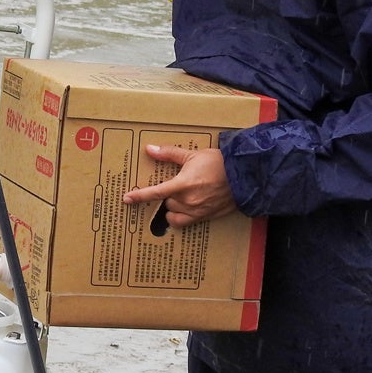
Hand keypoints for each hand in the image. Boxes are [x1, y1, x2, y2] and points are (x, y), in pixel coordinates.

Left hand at [121, 145, 238, 228]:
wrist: (244, 176)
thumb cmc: (219, 163)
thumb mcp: (192, 155)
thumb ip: (169, 154)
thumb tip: (150, 149)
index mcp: (183, 184)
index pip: (156, 192)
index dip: (139, 196)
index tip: (127, 199)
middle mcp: (188, 201)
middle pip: (165, 202)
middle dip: (167, 195)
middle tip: (175, 185)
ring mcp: (197, 211)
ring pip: (173, 214)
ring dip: (173, 206)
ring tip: (180, 196)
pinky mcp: (205, 217)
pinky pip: (184, 223)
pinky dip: (179, 217)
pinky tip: (183, 209)